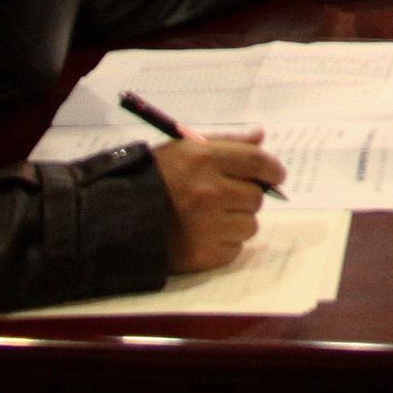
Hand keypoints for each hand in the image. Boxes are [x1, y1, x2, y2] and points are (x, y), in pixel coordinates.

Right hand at [154, 131, 284, 272]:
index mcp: (204, 160)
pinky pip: (235, 248)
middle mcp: (209, 192)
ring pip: (250, 224)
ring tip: (209, 217)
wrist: (116, 220)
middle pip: (257, 196)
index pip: (258, 162)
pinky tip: (203, 234)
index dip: (272, 169)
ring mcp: (208, 226)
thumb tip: (261, 138)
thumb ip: (225, 142)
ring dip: (237, 221)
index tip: (275, 175)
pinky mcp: (204, 254)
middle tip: (226, 196)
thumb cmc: (153, 179)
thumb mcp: (183, 149)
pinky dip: (225, 243)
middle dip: (247, 195)